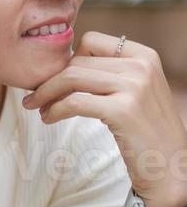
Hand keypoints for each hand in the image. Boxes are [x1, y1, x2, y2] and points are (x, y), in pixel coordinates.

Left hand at [22, 32, 186, 206]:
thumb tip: (66, 66)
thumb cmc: (146, 132)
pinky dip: (55, 110)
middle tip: (36, 98)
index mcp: (144, 56)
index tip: (57, 78)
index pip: (92, 40)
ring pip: (71, 78)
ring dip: (47, 94)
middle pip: (78, 60)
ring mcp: (133, 87)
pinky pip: (74, 102)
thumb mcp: (137, 91)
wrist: (170, 166)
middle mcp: (141, 66)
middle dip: (51, 79)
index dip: (69, 59)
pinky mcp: (122, 110)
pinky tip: (49, 119)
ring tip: (38, 108)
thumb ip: (112, 73)